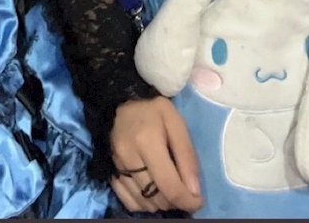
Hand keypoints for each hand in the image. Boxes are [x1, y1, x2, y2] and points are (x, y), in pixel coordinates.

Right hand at [110, 96, 202, 214]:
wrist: (119, 104)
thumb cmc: (152, 112)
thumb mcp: (176, 123)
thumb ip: (187, 155)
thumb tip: (194, 192)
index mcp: (147, 141)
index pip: (169, 185)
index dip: (187, 201)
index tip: (198, 201)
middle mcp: (128, 157)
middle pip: (157, 198)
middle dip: (175, 201)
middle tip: (183, 190)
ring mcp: (116, 167)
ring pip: (144, 203)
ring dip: (161, 203)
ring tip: (168, 188)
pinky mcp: (110, 172)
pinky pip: (130, 202)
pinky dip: (144, 204)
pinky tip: (152, 191)